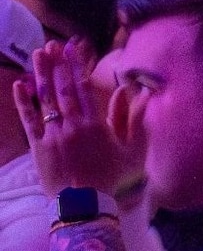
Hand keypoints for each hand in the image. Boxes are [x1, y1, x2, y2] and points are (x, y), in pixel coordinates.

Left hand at [12, 39, 146, 197]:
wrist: (88, 205)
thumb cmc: (115, 181)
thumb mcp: (133, 152)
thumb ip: (132, 120)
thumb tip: (133, 93)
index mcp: (96, 126)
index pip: (85, 89)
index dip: (78, 67)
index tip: (74, 49)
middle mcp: (73, 127)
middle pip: (63, 89)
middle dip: (58, 65)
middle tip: (53, 45)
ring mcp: (54, 135)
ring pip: (45, 99)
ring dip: (41, 75)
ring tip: (38, 54)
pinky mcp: (39, 147)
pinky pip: (29, 120)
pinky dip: (23, 102)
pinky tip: (19, 85)